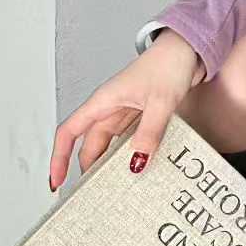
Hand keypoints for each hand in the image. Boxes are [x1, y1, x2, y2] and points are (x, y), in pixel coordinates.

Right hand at [48, 31, 205, 190]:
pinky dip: (132, 153)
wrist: (189, 49)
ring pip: (111, 144)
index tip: (57, 181)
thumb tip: (137, 163)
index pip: (69, 132)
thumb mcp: (160, 101)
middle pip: (91, 145)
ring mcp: (126, 112)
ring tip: (118, 187)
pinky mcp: (143, 114)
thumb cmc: (169, 63)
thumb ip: (149, 133)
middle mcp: (111, 107)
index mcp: (104, 101)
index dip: (58, 158)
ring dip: (113, 163)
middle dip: (90, 169)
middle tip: (95, 196)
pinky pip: (131, 139)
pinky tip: (140, 166)